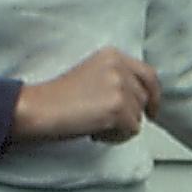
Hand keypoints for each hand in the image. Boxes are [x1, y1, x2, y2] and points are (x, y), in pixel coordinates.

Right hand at [14, 48, 161, 145]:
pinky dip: (114, 137)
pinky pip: (131, 131)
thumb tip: (140, 101)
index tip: (152, 111)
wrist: (38, 108)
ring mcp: (120, 86)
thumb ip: (117, 80)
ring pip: (138, 117)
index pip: (148, 75)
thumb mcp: (92, 76)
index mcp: (113, 55)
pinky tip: (94, 131)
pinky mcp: (118, 107)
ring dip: (119, 128)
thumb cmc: (58, 98)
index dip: (153, 96)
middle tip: (106, 124)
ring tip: (93, 124)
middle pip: (144, 99)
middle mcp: (119, 66)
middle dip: (129, 115)